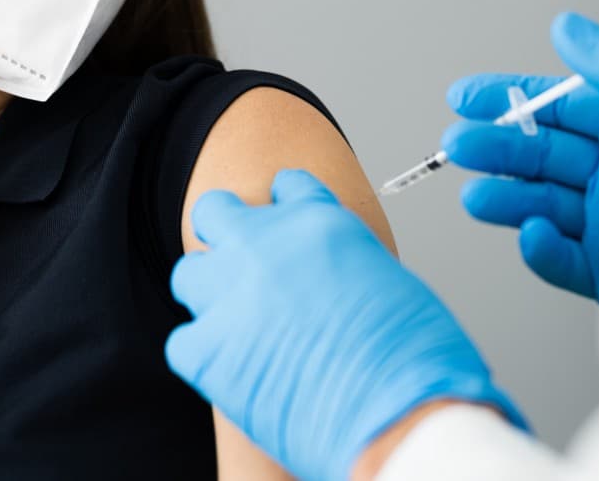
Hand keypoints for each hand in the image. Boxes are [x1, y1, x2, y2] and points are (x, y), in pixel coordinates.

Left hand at [165, 170, 525, 480]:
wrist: (398, 412)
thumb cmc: (414, 355)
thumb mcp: (389, 280)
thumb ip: (346, 265)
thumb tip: (330, 281)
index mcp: (318, 221)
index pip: (287, 187)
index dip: (285, 207)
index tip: (285, 227)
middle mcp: (265, 244)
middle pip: (216, 213)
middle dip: (225, 234)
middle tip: (243, 267)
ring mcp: (229, 294)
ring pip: (190, 274)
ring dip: (209, 295)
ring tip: (236, 325)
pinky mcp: (207, 350)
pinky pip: (184, 342)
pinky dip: (204, 355)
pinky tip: (233, 371)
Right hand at [443, 12, 598, 303]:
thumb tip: (564, 25)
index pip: (556, 106)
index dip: (507, 99)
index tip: (463, 97)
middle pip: (542, 156)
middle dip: (497, 148)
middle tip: (459, 145)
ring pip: (544, 206)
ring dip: (507, 199)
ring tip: (478, 196)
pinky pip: (567, 260)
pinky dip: (543, 250)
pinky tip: (531, 233)